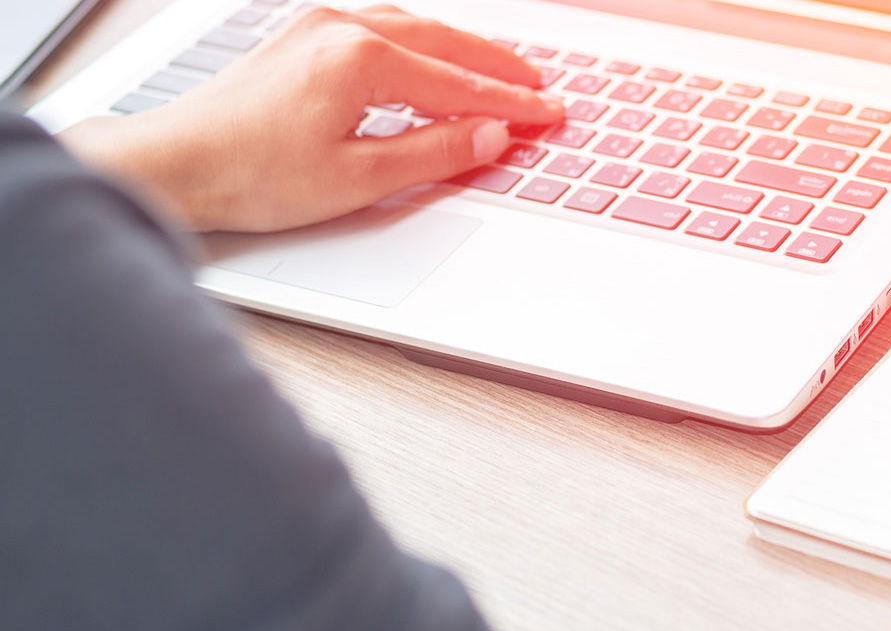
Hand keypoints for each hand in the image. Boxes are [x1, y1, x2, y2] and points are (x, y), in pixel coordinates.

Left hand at [58, 5, 564, 232]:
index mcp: (361, 59)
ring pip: (414, 29)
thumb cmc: (253, 175)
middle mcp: (342, 27)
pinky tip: (434, 60)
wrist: (176, 164)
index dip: (511, 104)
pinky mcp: (302, 35)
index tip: (548, 114)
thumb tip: (489, 136)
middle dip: (498, 67)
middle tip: (539, 87)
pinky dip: (422, 45)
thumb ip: (434, 153)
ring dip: (463, 51)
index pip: (460, 84)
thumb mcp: (359, 179)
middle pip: (445, 43)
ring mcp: (318, 25)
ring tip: (500, 72)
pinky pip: (382, 28)